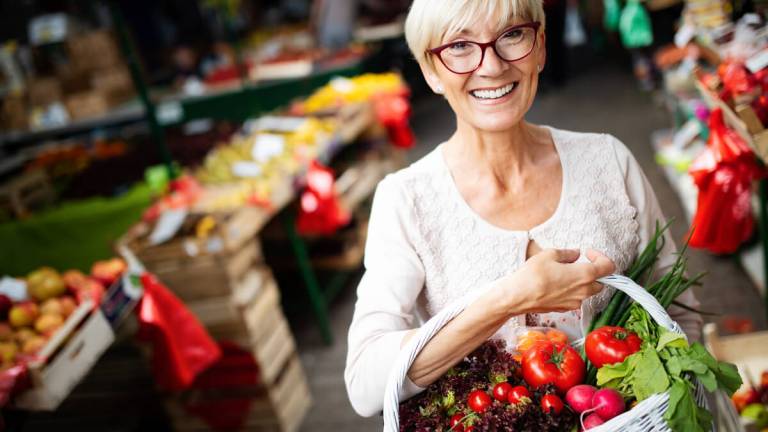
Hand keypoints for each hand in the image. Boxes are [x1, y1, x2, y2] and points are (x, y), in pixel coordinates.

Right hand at [501, 249, 615, 313]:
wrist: (517, 297)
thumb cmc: (532, 275)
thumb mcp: (549, 255)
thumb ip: (567, 254)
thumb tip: (575, 254)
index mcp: (584, 275)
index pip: (608, 267)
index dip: (601, 257)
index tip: (589, 253)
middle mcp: (583, 291)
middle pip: (601, 282)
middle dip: (594, 272)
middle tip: (579, 263)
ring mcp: (575, 302)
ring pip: (588, 291)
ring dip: (583, 282)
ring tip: (565, 273)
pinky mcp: (565, 309)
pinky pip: (576, 298)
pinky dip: (572, 291)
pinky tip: (557, 284)